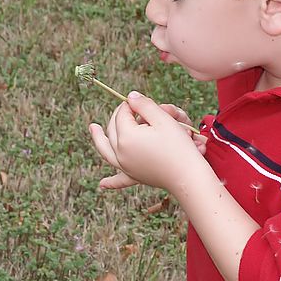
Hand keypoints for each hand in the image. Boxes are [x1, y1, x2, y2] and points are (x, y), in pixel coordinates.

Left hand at [89, 92, 206, 191]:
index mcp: (126, 136)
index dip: (131, 104)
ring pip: (106, 150)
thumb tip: (130, 96)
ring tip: (93, 128)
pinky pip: (118, 180)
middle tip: (127, 107)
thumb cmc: (177, 145)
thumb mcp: (163, 119)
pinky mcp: (134, 176)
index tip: (140, 100)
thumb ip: (144, 105)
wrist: (187, 175)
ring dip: (99, 138)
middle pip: (113, 128)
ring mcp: (125, 166)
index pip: (122, 113)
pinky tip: (102, 184)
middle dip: (120, 115)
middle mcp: (120, 152)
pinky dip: (110, 182)